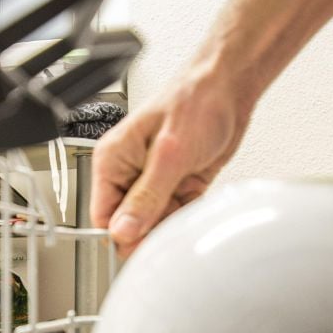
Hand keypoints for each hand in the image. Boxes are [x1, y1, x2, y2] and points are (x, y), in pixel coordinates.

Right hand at [91, 70, 248, 256]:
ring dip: (172, 223)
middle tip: (172, 225)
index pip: (103, 215)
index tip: (143, 243)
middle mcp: (130, 172)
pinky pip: (177, 214)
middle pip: (129, 224)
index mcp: (113, 160)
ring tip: (188, 205)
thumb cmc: (195, 101)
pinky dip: (187, 216)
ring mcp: (154, 179)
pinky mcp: (178, 184)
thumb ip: (146, 196)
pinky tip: (196, 202)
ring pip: (155, 223)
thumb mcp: (169, 154)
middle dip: (151, 230)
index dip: (122, 234)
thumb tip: (122, 230)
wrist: (229, 89)